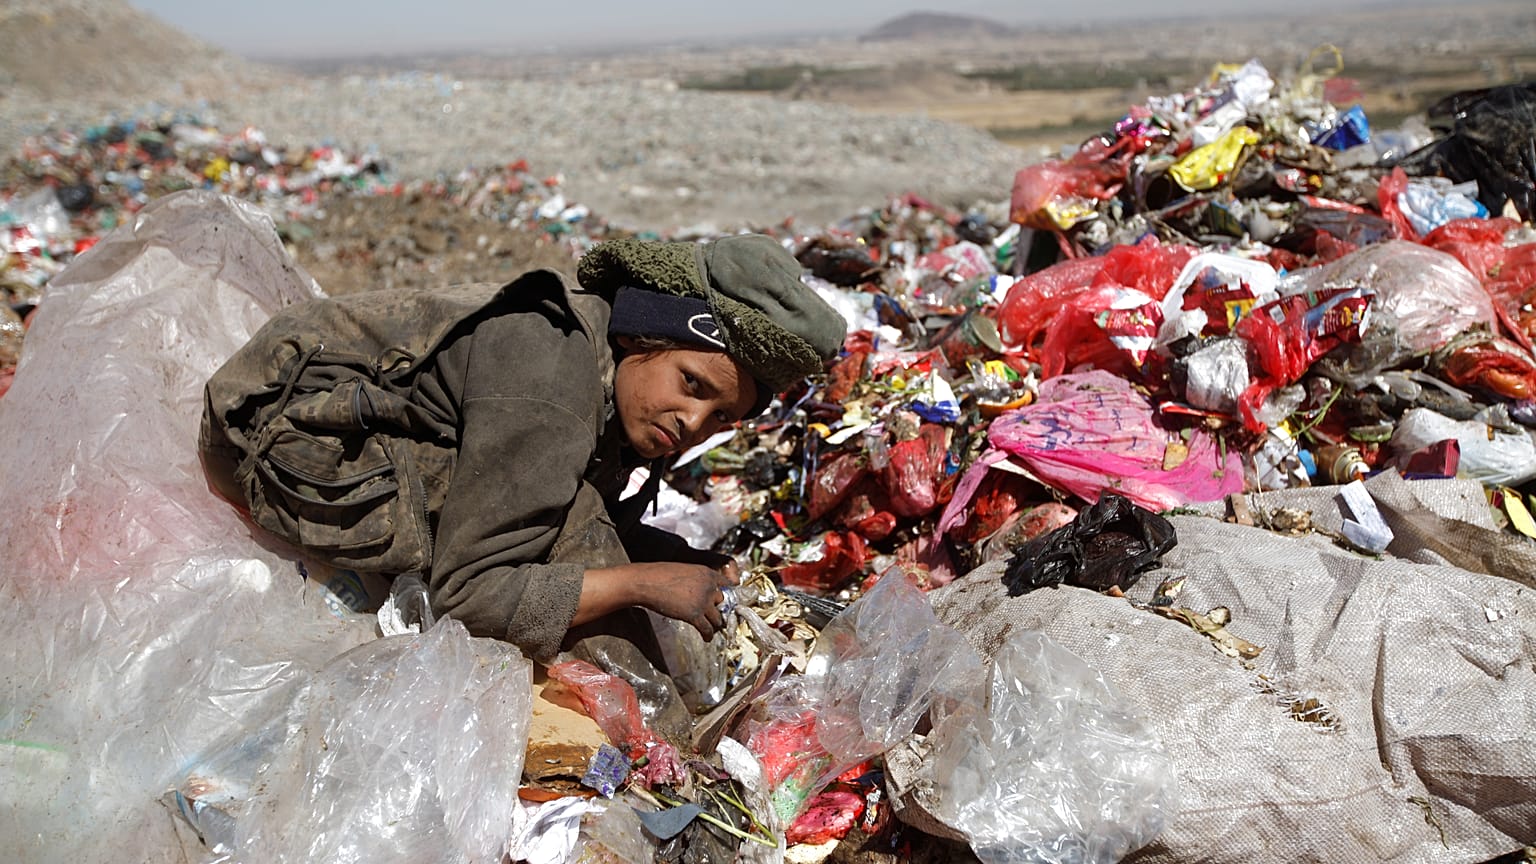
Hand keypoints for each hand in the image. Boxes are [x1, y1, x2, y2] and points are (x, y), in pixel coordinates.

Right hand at [579, 560, 740, 638]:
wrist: (645, 582)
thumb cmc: (659, 575)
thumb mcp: (684, 571)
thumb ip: (697, 580)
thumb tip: (700, 591)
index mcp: (707, 573)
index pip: (727, 586)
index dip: (726, 596)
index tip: (723, 604)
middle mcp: (709, 586)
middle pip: (724, 603)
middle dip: (720, 611)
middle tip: (716, 618)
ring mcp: (702, 601)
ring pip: (718, 618)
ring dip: (715, 625)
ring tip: (712, 629)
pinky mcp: (694, 615)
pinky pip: (707, 629)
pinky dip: (708, 635)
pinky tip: (706, 638)